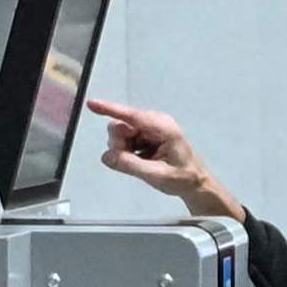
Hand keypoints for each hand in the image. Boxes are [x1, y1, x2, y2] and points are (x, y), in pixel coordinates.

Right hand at [85, 95, 236, 221]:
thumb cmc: (183, 178)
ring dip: (123, 150)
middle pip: (120, 126)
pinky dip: (128, 151)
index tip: (92, 104)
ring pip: (120, 134)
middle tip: (131, 161)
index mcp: (163, 128)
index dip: (110, 109)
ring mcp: (150, 128)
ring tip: (141, 163)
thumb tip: (107, 156)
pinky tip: (142, 161)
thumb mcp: (157, 175)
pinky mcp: (146, 135)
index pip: (131, 116)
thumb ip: (130, 165)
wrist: (194, 183)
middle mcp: (155, 123)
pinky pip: (125, 140)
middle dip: (119, 144)